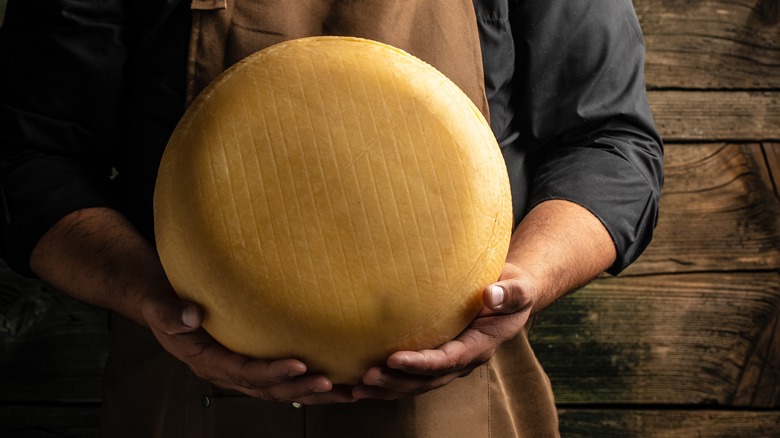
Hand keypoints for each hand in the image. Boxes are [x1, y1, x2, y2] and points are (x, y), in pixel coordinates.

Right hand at [141, 289, 355, 404]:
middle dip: (300, 388)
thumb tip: (191, 315)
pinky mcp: (255, 363)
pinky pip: (284, 378)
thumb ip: (171, 313)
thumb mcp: (160, 307)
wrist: (166, 306)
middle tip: (330, 383)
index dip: (271, 372)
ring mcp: (243, 371)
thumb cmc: (165, 306)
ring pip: (282, 389)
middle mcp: (229, 372)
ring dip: (314, 393)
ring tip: (348, 392)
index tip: (298, 365)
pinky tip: (339, 381)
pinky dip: (310, 382)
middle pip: (268, 389)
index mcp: (208, 362)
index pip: (243, 372)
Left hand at [352, 263, 536, 399]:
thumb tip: (490, 295)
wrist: (511, 297)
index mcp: (479, 346)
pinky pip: (411, 376)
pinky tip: (358, 384)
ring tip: (355, 388)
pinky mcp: (437, 357)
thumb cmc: (514, 289)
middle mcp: (463, 360)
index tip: (394, 359)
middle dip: (396, 382)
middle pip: (426, 380)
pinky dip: (387, 382)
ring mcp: (449, 362)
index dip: (422, 363)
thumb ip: (508, 293)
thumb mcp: (519, 289)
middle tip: (366, 377)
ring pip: (415, 384)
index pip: (448, 360)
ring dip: (387, 388)